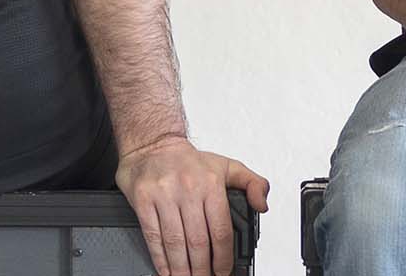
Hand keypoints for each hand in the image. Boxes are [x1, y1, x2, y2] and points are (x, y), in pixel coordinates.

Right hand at [114, 134, 270, 275]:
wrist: (152, 142)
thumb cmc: (189, 160)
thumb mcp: (227, 166)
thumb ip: (253, 184)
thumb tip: (262, 205)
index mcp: (210, 184)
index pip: (220, 230)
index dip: (223, 258)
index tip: (223, 271)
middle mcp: (188, 189)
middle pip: (197, 241)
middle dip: (202, 269)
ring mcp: (164, 195)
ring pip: (175, 242)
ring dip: (182, 268)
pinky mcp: (143, 200)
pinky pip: (153, 236)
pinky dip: (160, 258)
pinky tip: (166, 270)